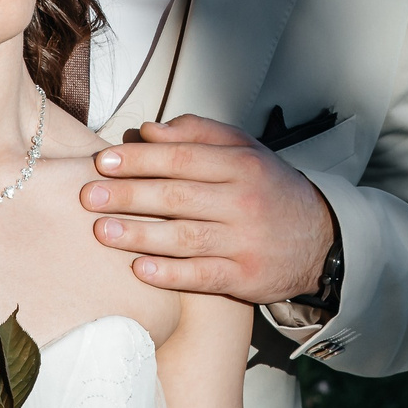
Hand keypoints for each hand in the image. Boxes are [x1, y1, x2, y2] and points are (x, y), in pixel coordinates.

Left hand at [83, 115, 336, 304]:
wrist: (319, 239)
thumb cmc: (269, 190)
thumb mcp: (245, 151)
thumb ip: (199, 134)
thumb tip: (150, 130)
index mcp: (241, 165)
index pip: (183, 158)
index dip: (140, 159)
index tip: (103, 162)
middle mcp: (243, 201)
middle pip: (177, 196)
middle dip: (129, 195)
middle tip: (89, 196)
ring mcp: (244, 241)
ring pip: (185, 236)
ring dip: (139, 234)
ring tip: (101, 231)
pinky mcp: (245, 277)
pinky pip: (202, 275)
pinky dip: (170, 274)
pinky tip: (139, 270)